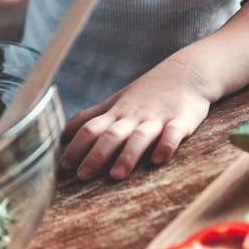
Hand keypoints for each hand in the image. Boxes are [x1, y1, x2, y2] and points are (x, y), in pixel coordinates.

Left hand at [59, 61, 213, 180]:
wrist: (186, 72)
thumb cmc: (146, 93)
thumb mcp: (115, 102)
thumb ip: (91, 117)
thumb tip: (63, 133)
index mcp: (116, 113)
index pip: (90, 128)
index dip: (76, 146)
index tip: (64, 166)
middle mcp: (133, 116)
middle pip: (111, 135)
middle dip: (96, 155)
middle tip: (83, 176)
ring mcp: (157, 118)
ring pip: (139, 137)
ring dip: (128, 155)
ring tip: (116, 175)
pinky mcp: (181, 120)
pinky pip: (173, 134)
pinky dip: (166, 145)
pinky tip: (158, 160)